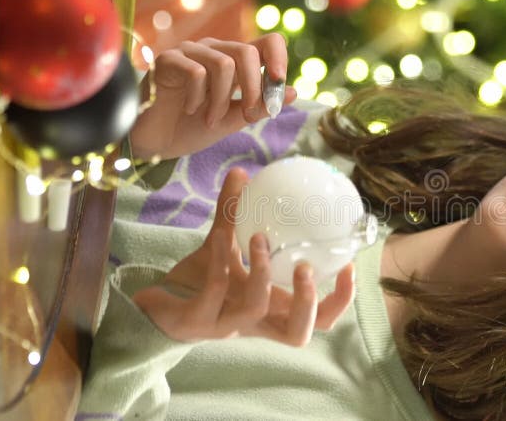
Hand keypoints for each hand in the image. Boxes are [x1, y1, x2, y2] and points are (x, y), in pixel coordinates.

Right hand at [130, 34, 297, 159]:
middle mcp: (213, 49)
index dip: (279, 58)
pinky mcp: (166, 60)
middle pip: (247, 52)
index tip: (280, 84)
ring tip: (211, 119)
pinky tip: (189, 110)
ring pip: (223, 63)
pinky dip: (199, 97)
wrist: (154, 144)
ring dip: (222, 100)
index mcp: (233, 60)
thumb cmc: (191, 128)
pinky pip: (196, 72)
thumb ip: (260, 106)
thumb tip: (294, 91)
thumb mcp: (234, 120)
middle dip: (254, 88)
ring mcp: (189, 52)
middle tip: (248, 115)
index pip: (266, 42)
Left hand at [132, 168, 354, 344]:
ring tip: (260, 239)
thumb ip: (235, 213)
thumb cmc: (200, 279)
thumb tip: (245, 172)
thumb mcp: (224, 244)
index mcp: (273, 309)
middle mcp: (255, 323)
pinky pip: (215, 290)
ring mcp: (226, 325)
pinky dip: (221, 259)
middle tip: (306, 266)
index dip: (340, 300)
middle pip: (298, 333)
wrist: (157, 302)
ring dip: (262, 272)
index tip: (348, 264)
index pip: (319, 318)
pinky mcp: (196, 321)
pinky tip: (221, 235)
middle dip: (308, 302)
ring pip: (255, 309)